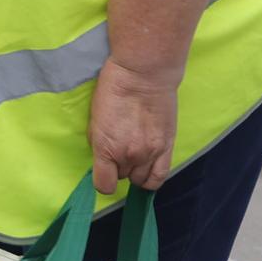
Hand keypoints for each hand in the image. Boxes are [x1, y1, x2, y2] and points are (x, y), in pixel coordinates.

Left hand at [87, 57, 178, 193]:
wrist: (143, 75)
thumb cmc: (113, 91)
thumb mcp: (94, 120)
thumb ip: (99, 146)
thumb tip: (104, 160)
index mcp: (107, 149)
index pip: (104, 185)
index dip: (103, 180)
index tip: (103, 171)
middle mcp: (130, 156)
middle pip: (123, 178)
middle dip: (119, 167)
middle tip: (119, 149)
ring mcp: (151, 153)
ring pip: (141, 180)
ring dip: (135, 171)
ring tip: (134, 155)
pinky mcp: (167, 147)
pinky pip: (160, 177)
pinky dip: (152, 178)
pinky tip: (147, 168)